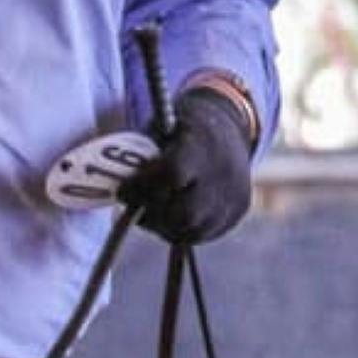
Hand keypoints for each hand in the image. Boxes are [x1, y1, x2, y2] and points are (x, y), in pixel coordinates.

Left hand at [118, 86, 253, 244]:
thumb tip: (119, 189)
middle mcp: (223, 172)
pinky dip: (181, 229)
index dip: (141, 188)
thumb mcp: (160, 128)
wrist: (228, 124)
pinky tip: (171, 214)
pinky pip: (203, 233)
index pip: (172, 176)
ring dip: (165, 226)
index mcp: (202, 144)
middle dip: (153, 213)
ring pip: (192, 230)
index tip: (122, 191)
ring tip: (152, 210)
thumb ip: (142, 157)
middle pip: (183, 213)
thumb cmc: (181, 128)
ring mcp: (234, 195)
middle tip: (136, 206)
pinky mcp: (238, 211)